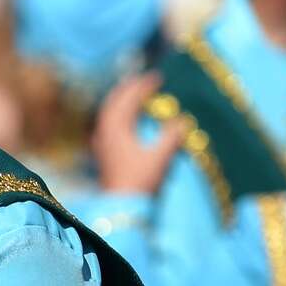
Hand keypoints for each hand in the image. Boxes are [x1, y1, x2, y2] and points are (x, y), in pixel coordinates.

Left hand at [90, 72, 184, 195]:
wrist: (123, 208)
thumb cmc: (140, 182)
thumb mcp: (161, 158)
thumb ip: (172, 137)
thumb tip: (183, 122)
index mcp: (117, 128)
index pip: (129, 99)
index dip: (143, 86)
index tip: (157, 77)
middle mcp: (106, 132)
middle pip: (115, 103)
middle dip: (129, 90)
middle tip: (143, 81)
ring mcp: (103, 143)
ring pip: (110, 114)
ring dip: (122, 102)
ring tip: (135, 96)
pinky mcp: (104, 154)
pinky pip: (109, 126)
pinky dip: (119, 117)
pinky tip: (125, 122)